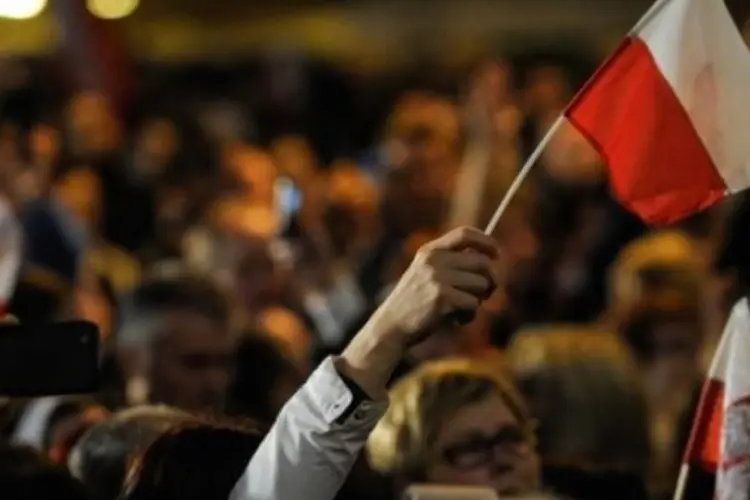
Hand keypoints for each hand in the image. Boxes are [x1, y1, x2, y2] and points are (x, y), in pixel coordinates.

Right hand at [375, 226, 499, 345]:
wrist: (392, 326)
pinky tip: (456, 320)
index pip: (465, 233)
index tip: (497, 254)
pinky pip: (473, 304)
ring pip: (481, 284)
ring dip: (478, 301)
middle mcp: (434, 260)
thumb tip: (490, 261)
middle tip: (487, 294)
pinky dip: (469, 316)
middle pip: (482, 261)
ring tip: (461, 310)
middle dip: (491, 279)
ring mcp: (437, 277)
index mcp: (430, 251)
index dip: (486, 241)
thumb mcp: (428, 275)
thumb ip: (453, 264)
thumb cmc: (416, 304)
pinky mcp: (442, 297)